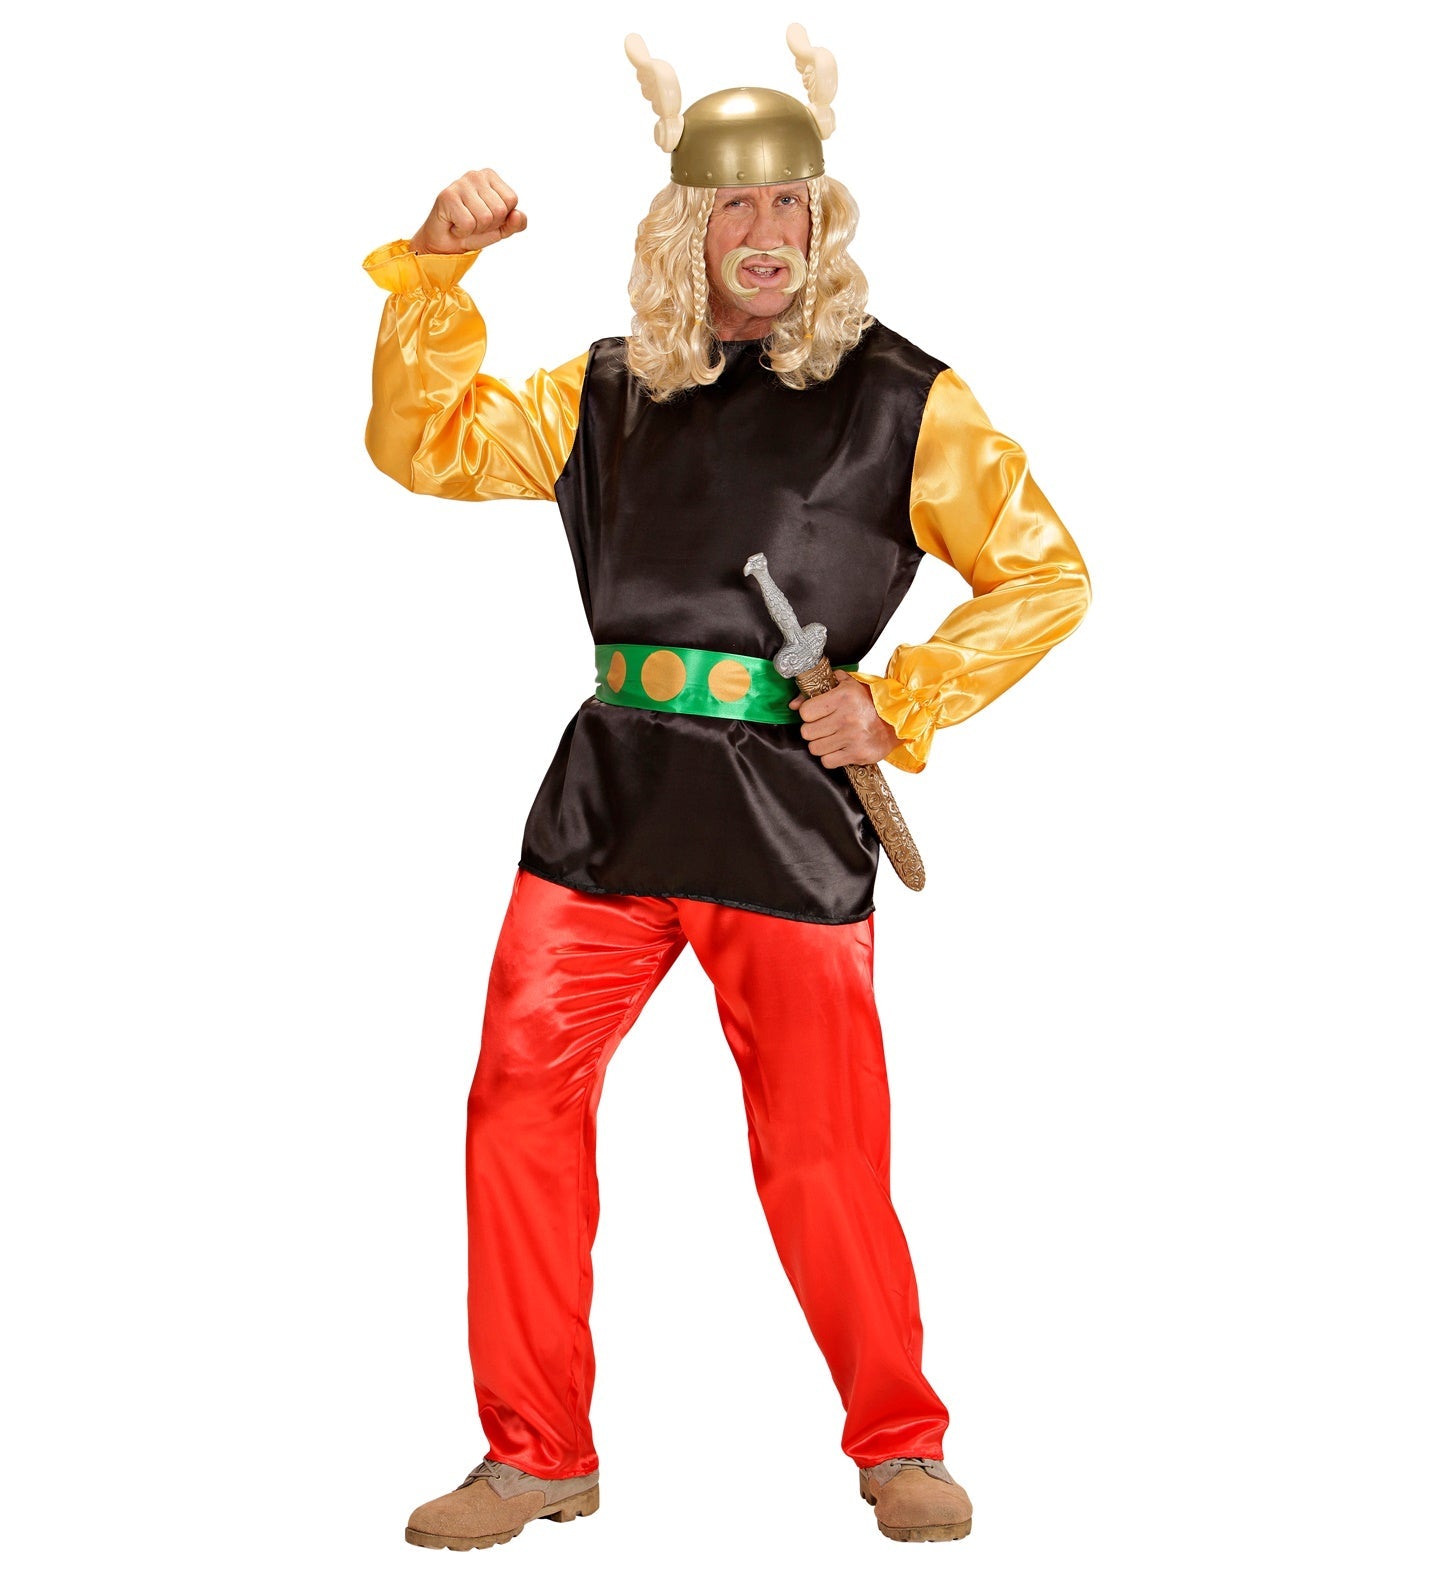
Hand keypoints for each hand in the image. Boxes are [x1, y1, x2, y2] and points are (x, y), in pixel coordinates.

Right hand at [411, 168, 527, 255]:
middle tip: (474, 222)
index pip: (511, 200)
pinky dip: (463, 231)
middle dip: (489, 225)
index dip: (502, 217)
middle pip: (499, 209)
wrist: (447, 243)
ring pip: (485, 218)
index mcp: (490, 177)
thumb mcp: (501, 229)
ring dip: (476, 229)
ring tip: (465, 223)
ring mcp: (460, 184)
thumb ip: (516, 223)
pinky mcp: (447, 197)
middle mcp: (475, 175)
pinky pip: (468, 224)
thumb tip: (517, 215)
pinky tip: (455, 224)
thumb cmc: (474, 231)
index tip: (488, 218)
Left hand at [789, 670, 900, 767]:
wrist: (899, 718)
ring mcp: (853, 738)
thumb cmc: (870, 701)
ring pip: (815, 749)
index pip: (805, 712)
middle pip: (807, 733)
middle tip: (824, 727)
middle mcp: (847, 718)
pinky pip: (828, 762)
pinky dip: (831, 757)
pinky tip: (839, 748)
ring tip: (832, 738)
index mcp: (843, 697)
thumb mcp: (846, 685)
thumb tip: (793, 704)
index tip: (816, 714)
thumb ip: (817, 689)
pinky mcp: (858, 754)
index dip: (808, 714)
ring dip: (821, 745)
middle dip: (813, 731)